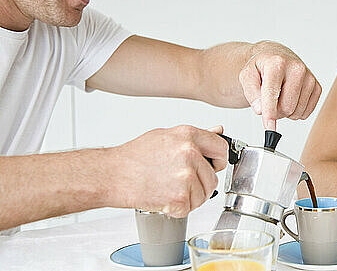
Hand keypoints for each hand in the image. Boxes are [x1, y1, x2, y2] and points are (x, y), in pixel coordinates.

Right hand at [111, 125, 228, 217]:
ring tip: (169, 188)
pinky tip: (164, 198)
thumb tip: (218, 131)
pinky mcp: (180, 198)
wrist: (111, 175)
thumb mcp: (166, 136)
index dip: (218, 159)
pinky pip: (191, 208)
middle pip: (213, 176)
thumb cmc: (134, 157)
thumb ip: (194, 137)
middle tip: (179, 182)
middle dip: (201, 183)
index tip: (212, 165)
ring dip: (190, 197)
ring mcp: (185, 176)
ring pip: (204, 194)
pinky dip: (179, 209)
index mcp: (189, 135)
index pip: (221, 148)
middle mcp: (190, 153)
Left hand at [239, 41, 321, 130]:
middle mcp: (296, 68)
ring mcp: (309, 78)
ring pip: (296, 112)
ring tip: (279, 98)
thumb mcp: (247, 75)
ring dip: (285, 112)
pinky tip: (289, 99)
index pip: (272, 94)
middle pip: (286, 107)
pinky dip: (295, 112)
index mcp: (277, 63)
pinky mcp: (317, 87)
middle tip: (268, 102)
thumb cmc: (262, 67)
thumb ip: (250, 92)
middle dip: (275, 111)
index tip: (269, 128)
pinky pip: (306, 113)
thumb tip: (260, 110)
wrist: (277, 57)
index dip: (269, 113)